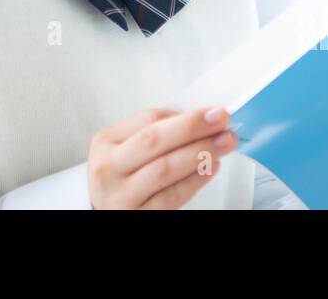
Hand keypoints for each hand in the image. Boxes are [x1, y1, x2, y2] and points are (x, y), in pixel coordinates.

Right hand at [87, 106, 236, 208]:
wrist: (103, 212)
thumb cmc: (120, 176)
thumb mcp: (124, 149)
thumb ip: (154, 133)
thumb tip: (198, 119)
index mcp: (105, 142)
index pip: (148, 120)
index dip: (184, 115)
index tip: (212, 111)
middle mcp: (108, 167)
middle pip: (153, 140)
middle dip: (192, 127)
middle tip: (221, 119)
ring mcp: (120, 195)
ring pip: (164, 169)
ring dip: (199, 153)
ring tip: (224, 143)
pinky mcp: (137, 216)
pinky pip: (170, 197)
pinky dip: (194, 181)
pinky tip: (210, 168)